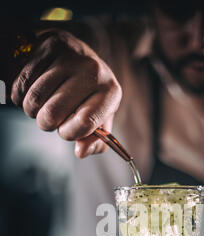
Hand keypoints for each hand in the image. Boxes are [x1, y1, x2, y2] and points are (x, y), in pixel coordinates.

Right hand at [11, 29, 121, 157]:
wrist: (80, 58)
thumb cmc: (89, 96)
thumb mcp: (99, 121)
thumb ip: (94, 143)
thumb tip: (81, 151)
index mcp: (110, 93)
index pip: (84, 122)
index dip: (69, 133)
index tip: (66, 130)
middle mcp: (94, 72)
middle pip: (53, 113)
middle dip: (47, 123)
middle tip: (52, 118)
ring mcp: (72, 56)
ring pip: (35, 98)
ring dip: (32, 109)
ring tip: (42, 105)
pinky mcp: (51, 45)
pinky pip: (23, 81)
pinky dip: (21, 93)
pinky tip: (31, 92)